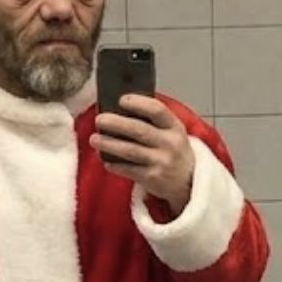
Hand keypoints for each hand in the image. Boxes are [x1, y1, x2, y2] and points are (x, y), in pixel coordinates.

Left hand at [90, 95, 194, 215]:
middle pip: (139, 130)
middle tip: (99, 120)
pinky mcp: (152, 178)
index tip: (121, 100)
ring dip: (109, 144)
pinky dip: (114, 164)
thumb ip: (152, 121)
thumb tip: (119, 108)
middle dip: (116, 123)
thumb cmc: (173, 151)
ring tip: (94, 139)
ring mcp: (161, 162)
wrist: (187, 182)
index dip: (138, 103)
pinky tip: (105, 159)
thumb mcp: (172, 132)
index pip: (157, 110)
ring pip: (130, 151)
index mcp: (174, 127)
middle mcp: (169, 144)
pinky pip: (128, 170)